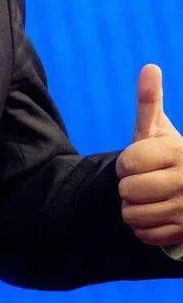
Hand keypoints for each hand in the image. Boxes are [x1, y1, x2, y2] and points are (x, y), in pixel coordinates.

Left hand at [116, 64, 182, 248]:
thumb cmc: (170, 156)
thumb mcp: (159, 129)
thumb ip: (150, 101)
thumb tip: (149, 67)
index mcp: (179, 153)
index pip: (127, 164)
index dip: (124, 163)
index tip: (135, 162)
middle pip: (129, 190)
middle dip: (126, 187)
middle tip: (140, 182)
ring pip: (134, 215)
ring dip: (132, 208)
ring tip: (146, 199)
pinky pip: (146, 235)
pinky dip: (142, 228)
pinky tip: (153, 215)